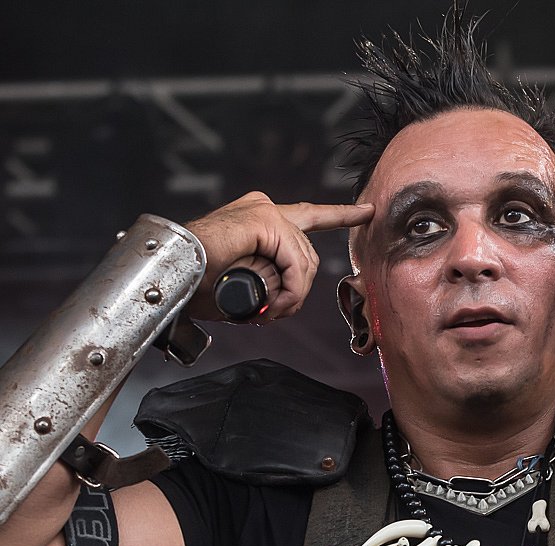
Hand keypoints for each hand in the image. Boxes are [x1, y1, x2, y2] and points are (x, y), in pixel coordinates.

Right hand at [184, 191, 373, 320]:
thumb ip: (272, 280)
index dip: (342, 215)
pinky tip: (271, 301)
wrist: (168, 277)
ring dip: (291, 294)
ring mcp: (264, 210)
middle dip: (301, 288)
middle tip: (276, 311)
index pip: (311, 215)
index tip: (368, 212)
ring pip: (304, 262)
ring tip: (266, 310)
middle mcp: (265, 207)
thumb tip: (292, 294)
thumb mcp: (247, 283)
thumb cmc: (197, 285)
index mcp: (260, 218)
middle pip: (309, 253)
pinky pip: (294, 262)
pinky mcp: (262, 220)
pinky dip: (289, 287)